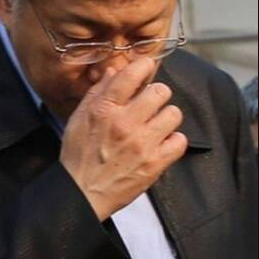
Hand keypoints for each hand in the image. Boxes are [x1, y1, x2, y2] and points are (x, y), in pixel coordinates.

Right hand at [60, 57, 187, 220]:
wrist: (82, 192)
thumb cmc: (78, 156)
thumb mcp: (78, 119)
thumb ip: (97, 94)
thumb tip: (114, 72)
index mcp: (104, 110)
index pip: (132, 75)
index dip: (143, 66)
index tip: (144, 69)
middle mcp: (125, 124)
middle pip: (160, 91)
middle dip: (156, 94)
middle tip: (149, 103)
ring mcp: (143, 144)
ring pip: (173, 114)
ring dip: (165, 117)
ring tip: (154, 125)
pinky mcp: (155, 163)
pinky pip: (180, 140)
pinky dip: (172, 141)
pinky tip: (160, 143)